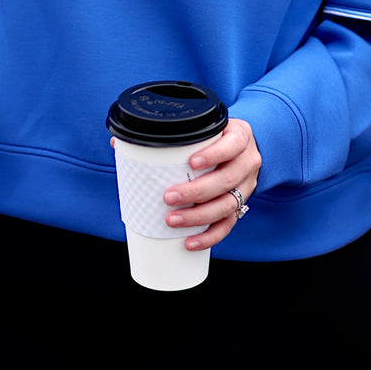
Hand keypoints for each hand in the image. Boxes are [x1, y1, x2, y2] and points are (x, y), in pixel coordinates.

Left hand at [162, 118, 260, 250]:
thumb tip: (123, 142)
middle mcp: (247, 162)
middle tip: (169, 197)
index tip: (192, 163)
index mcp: (240, 136)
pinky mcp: (240, 205)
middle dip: (197, 191)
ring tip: (173, 220)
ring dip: (199, 216)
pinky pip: (228, 225)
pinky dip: (209, 236)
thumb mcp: (205, 127)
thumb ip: (176, 133)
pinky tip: (190, 242)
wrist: (239, 149)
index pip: (233, 144)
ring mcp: (246, 186)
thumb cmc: (215, 138)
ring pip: (227, 205)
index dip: (215, 155)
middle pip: (227, 179)